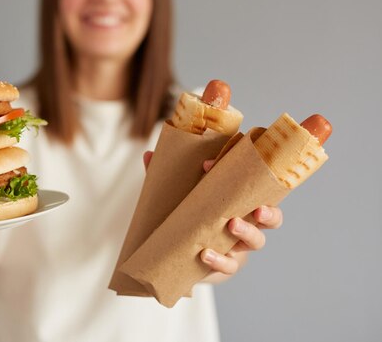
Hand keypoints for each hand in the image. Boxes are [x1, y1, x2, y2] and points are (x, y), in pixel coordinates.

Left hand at [141, 153, 283, 280]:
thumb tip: (148, 155)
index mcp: (240, 201)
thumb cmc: (190, 217)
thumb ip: (168, 178)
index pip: (257, 186)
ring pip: (257, 241)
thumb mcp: (181, 196)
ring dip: (247, 233)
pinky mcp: (226, 265)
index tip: (214, 166)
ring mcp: (239, 246)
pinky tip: (205, 255)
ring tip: (232, 225)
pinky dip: (219, 261)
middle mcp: (247, 222)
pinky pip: (229, 265)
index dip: (249, 176)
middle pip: (272, 217)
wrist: (183, 255)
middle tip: (257, 209)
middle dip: (269, 212)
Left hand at [198, 158, 282, 280]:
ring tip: (222, 233)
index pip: (271, 217)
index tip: (260, 209)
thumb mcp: (213, 194)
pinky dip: (218, 261)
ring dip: (236, 243)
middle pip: (260, 237)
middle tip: (235, 222)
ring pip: (245, 251)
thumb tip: (208, 164)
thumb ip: (214, 177)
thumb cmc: (211, 211)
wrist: (195, 243)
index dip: (270, 214)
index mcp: (250, 217)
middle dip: (250, 230)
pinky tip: (205, 254)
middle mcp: (247, 236)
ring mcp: (236, 251)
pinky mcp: (224, 263)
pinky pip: (227, 266)